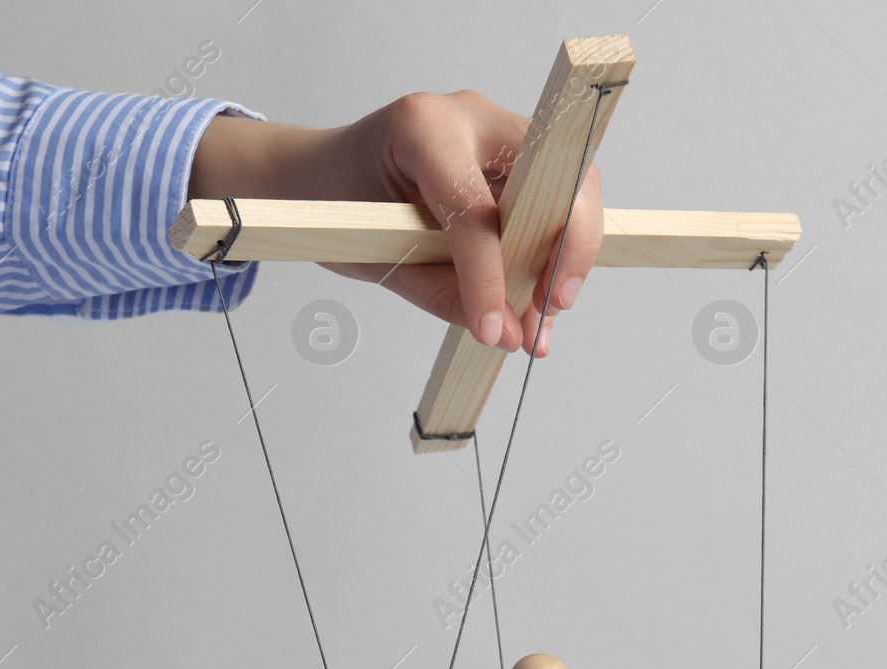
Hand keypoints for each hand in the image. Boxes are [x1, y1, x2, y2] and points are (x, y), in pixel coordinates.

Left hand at [189, 91, 604, 356]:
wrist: (318, 174)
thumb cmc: (334, 203)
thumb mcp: (377, 259)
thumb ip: (443, 295)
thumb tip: (507, 334)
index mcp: (422, 128)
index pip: (476, 210)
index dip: (490, 276)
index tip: (495, 330)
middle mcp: (471, 116)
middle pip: (555, 179)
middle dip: (564, 251)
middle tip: (549, 310)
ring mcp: (498, 132)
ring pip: (569, 188)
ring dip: (565, 256)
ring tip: (541, 318)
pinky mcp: (512, 158)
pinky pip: (555, 203)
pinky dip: (553, 252)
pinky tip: (537, 297)